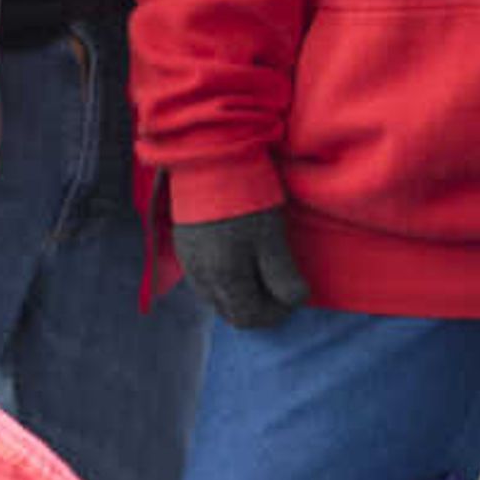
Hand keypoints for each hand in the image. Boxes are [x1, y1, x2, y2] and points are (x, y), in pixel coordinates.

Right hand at [175, 206, 309, 331]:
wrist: (210, 160)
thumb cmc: (247, 199)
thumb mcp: (272, 239)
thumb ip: (281, 275)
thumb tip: (295, 301)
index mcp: (223, 278)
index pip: (249, 318)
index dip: (276, 314)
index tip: (293, 296)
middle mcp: (200, 276)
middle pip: (231, 312)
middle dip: (260, 306)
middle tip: (284, 288)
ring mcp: (188, 262)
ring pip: (217, 297)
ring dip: (243, 294)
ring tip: (266, 271)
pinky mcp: (184, 246)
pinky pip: (206, 279)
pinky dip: (228, 280)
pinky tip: (244, 260)